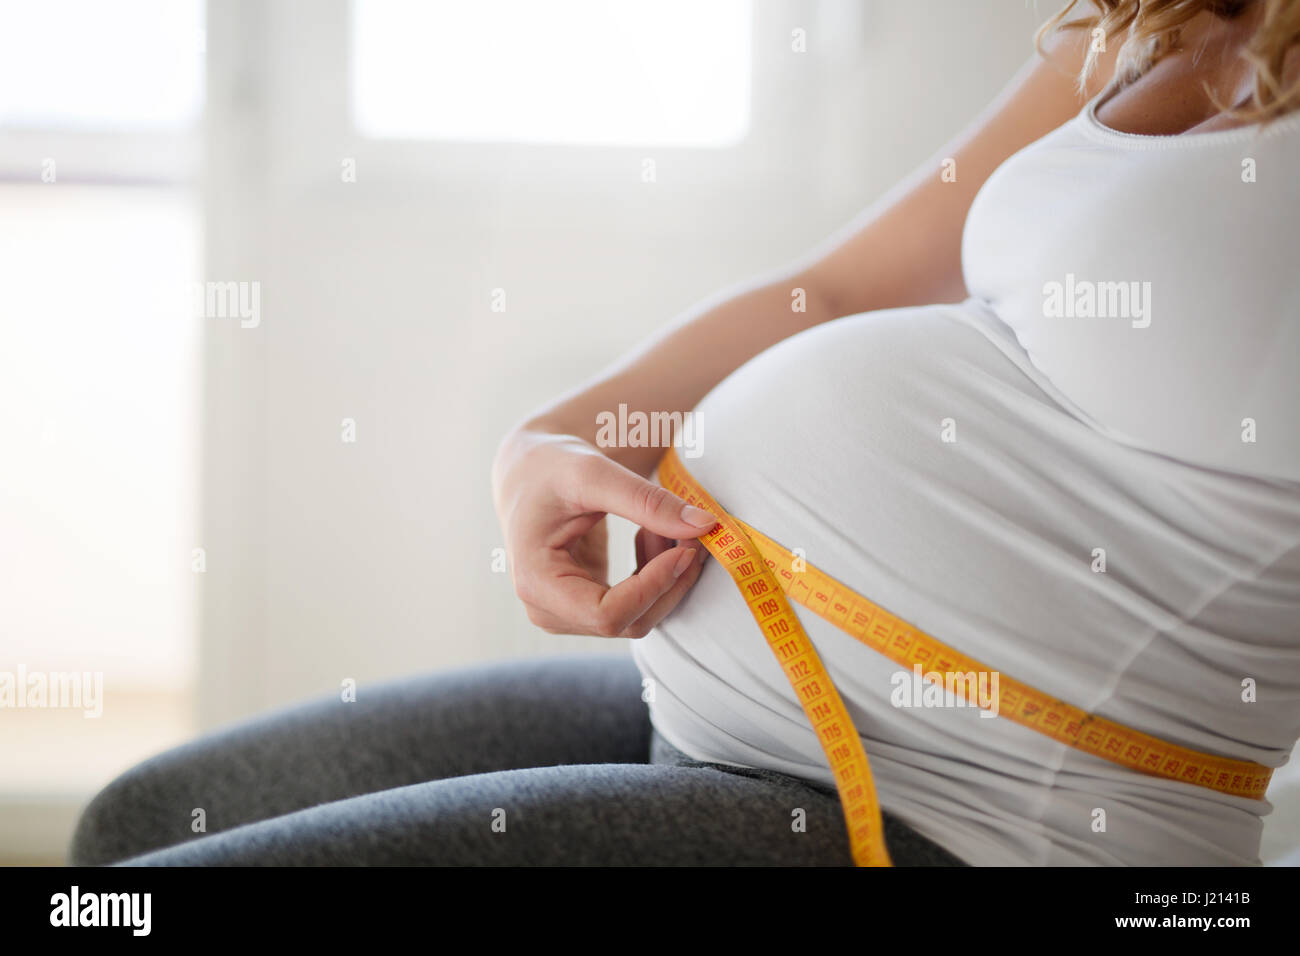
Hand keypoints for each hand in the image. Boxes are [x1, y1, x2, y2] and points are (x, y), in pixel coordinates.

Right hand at [492, 429, 715, 637]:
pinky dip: (658, 573)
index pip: (609, 615)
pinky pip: (639, 606)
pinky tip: (651, 533)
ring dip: (666, 574)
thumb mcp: (594, 474)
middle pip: (631, 621)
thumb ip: (647, 501)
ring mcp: (568, 615)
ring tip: (662, 521)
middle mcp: (548, 610)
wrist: (531, 474)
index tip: (687, 548)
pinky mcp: (587, 608)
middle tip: (689, 529)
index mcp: (536, 583)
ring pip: (641, 617)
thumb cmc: (551, 469)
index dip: (655, 586)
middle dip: (669, 579)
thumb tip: (704, 526)